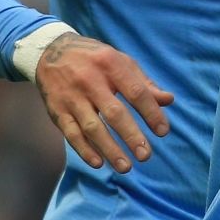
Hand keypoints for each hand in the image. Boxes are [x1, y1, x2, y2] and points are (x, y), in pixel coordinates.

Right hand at [32, 33, 173, 171]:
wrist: (50, 52)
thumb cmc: (96, 59)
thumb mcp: (122, 62)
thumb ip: (144, 83)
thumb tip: (168, 100)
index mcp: (111, 66)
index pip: (136, 92)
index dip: (151, 113)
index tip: (163, 132)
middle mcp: (90, 82)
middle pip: (114, 113)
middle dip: (131, 136)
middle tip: (146, 156)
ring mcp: (72, 98)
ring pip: (92, 128)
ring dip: (109, 149)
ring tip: (126, 167)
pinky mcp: (57, 111)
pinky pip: (71, 133)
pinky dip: (84, 150)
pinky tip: (98, 163)